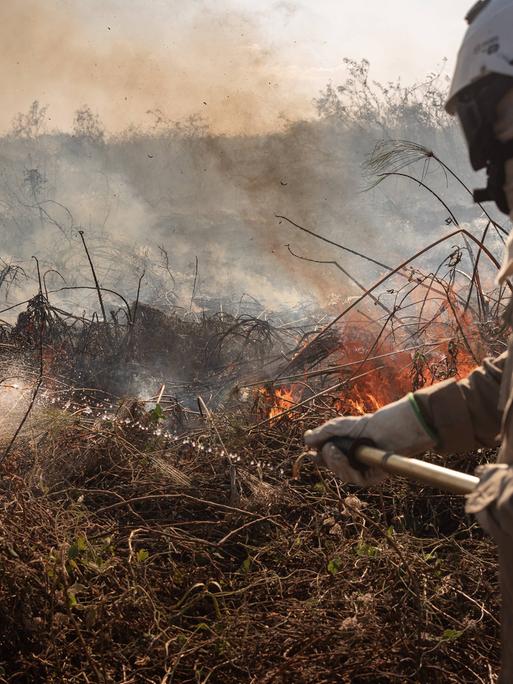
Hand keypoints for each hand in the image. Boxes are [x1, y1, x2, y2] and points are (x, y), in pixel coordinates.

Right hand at [304, 394, 435, 486]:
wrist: (392, 428)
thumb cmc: (370, 424)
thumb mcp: (342, 426)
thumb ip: (324, 433)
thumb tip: (306, 440)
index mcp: (346, 447)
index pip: (328, 457)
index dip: (319, 457)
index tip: (311, 452)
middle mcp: (354, 459)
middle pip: (333, 467)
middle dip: (327, 459)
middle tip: (329, 448)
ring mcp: (364, 468)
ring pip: (342, 475)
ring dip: (335, 464)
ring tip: (335, 451)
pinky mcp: (373, 476)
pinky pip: (355, 480)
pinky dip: (347, 470)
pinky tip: (345, 460)